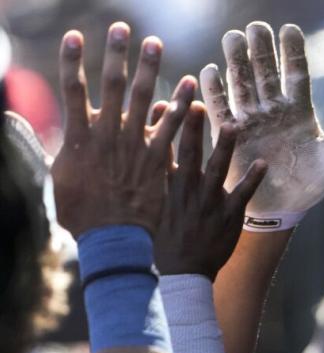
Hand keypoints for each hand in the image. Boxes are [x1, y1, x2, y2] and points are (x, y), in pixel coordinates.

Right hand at [50, 23, 194, 237]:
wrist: (112, 238)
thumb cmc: (82, 212)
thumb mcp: (58, 177)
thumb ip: (50, 147)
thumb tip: (20, 122)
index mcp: (79, 138)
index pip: (72, 90)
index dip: (72, 61)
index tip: (75, 36)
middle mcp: (107, 136)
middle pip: (111, 86)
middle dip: (116, 55)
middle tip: (121, 28)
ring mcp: (134, 145)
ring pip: (144, 99)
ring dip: (149, 69)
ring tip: (154, 43)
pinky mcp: (158, 159)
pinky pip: (172, 127)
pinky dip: (180, 105)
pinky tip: (190, 85)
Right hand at [153, 103, 267, 278]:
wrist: (183, 273)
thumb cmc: (168, 237)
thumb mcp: (157, 205)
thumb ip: (161, 176)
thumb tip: (158, 149)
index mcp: (168, 189)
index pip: (163, 152)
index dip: (166, 127)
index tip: (169, 102)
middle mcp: (187, 193)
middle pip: (188, 155)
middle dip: (191, 128)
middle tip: (196, 103)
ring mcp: (209, 205)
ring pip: (216, 171)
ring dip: (224, 148)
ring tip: (232, 125)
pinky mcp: (229, 217)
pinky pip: (243, 195)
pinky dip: (253, 178)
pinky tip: (263, 162)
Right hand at [199, 22, 323, 230]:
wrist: (281, 209)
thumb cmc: (309, 183)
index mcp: (299, 111)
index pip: (296, 74)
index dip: (293, 52)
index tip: (289, 29)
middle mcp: (274, 110)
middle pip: (266, 73)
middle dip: (261, 50)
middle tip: (255, 27)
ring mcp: (251, 121)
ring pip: (242, 84)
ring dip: (237, 62)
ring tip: (232, 37)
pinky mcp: (231, 136)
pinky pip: (222, 109)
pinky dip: (216, 92)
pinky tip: (210, 71)